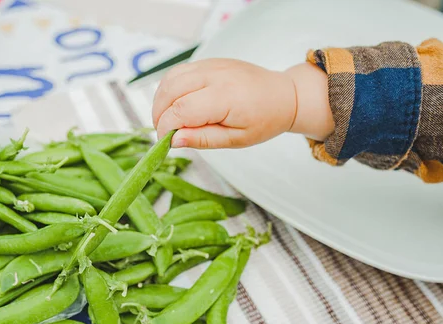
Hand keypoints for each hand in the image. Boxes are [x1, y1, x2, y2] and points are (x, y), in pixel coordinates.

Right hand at [152, 58, 333, 148]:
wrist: (284, 96)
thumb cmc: (264, 120)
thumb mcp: (236, 139)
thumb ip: (203, 139)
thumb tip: (174, 140)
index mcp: (225, 97)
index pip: (181, 110)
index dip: (166, 128)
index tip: (166, 142)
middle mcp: (215, 75)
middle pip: (170, 91)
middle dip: (159, 115)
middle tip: (164, 133)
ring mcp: (211, 65)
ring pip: (170, 78)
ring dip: (160, 100)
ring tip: (166, 120)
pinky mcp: (209, 62)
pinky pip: (179, 72)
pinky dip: (169, 89)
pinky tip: (173, 105)